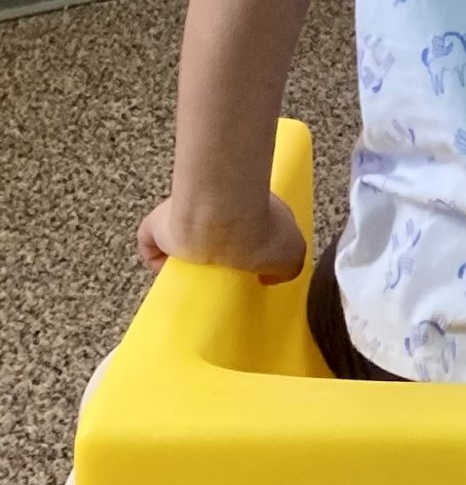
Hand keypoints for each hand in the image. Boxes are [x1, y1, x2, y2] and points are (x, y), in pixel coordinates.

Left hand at [139, 192, 305, 284]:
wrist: (222, 219)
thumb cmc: (260, 228)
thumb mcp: (293, 254)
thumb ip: (286, 268)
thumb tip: (268, 277)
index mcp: (251, 206)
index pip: (248, 226)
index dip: (248, 247)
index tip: (248, 268)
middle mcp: (217, 205)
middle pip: (215, 232)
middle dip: (217, 252)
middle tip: (219, 275)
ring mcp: (186, 212)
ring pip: (183, 236)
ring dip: (186, 256)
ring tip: (194, 279)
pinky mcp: (159, 225)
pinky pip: (152, 245)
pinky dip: (157, 260)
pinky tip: (169, 277)